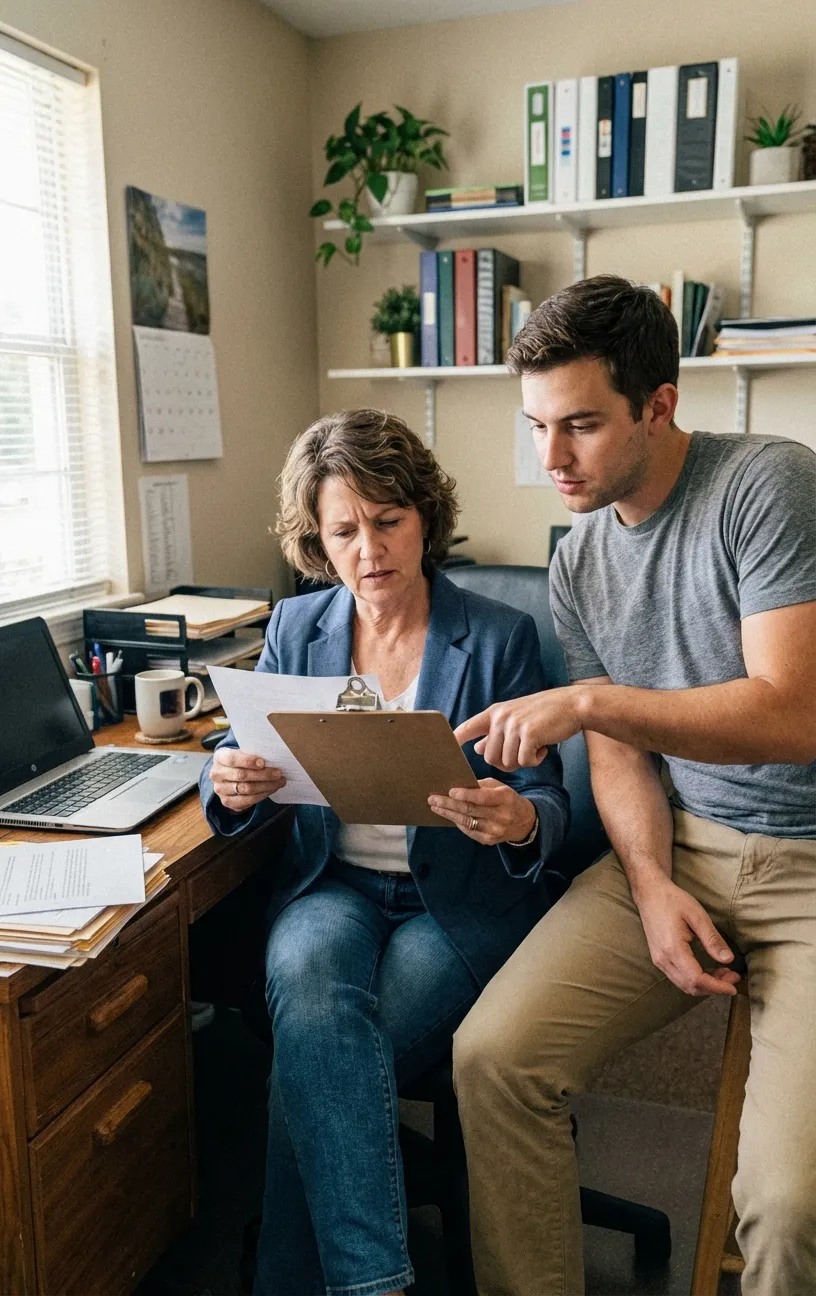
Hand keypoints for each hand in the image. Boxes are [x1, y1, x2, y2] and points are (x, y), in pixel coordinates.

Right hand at [210, 747, 285, 812]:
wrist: (229, 773)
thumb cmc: (240, 760)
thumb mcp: (242, 752)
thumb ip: (252, 753)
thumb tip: (273, 758)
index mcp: (219, 757)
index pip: (232, 759)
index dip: (248, 761)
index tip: (263, 762)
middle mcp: (216, 774)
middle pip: (241, 776)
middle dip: (263, 775)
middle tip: (278, 773)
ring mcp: (220, 789)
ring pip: (245, 789)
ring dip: (266, 786)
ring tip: (279, 782)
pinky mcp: (226, 802)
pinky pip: (246, 801)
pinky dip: (261, 795)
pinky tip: (271, 790)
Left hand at [428, 779, 537, 845]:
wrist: (525, 822)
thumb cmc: (508, 799)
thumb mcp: (500, 787)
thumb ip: (481, 786)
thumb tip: (458, 785)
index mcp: (505, 799)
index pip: (482, 798)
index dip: (465, 794)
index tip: (449, 791)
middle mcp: (501, 816)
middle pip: (470, 810)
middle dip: (449, 804)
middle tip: (433, 798)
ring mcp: (495, 831)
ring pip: (467, 822)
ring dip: (448, 814)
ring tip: (435, 807)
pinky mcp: (489, 840)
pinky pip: (469, 831)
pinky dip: (457, 822)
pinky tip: (449, 816)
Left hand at [454, 686, 584, 770]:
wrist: (572, 705)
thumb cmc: (544, 713)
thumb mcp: (515, 718)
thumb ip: (496, 733)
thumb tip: (477, 749)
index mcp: (494, 713)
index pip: (467, 727)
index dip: (455, 740)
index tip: (443, 750)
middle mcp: (501, 717)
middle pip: (490, 758)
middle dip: (506, 763)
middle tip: (523, 754)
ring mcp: (514, 725)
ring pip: (507, 762)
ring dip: (522, 761)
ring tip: (535, 747)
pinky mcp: (529, 734)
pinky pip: (524, 761)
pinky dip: (535, 760)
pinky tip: (544, 748)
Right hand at [635, 875, 740, 996]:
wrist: (649, 893)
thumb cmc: (673, 900)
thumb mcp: (697, 915)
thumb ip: (712, 939)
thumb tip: (728, 960)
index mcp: (672, 949)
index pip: (696, 979)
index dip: (717, 987)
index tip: (734, 987)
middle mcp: (663, 959)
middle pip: (690, 987)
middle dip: (714, 987)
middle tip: (733, 977)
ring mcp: (659, 960)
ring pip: (684, 985)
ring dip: (706, 985)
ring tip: (724, 973)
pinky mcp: (659, 959)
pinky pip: (679, 978)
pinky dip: (696, 980)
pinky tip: (709, 970)